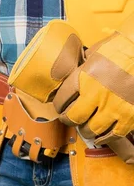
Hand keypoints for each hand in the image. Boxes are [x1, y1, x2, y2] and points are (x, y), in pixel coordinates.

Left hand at [53, 23, 133, 144]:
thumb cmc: (122, 48)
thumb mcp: (96, 52)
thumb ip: (82, 66)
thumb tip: (71, 73)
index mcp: (85, 77)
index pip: (62, 99)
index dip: (58, 105)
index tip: (60, 106)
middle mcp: (97, 94)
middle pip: (73, 117)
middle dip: (68, 119)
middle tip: (69, 118)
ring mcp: (114, 106)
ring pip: (91, 129)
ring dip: (86, 129)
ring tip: (85, 126)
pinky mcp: (130, 116)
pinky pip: (113, 135)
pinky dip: (105, 137)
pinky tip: (101, 134)